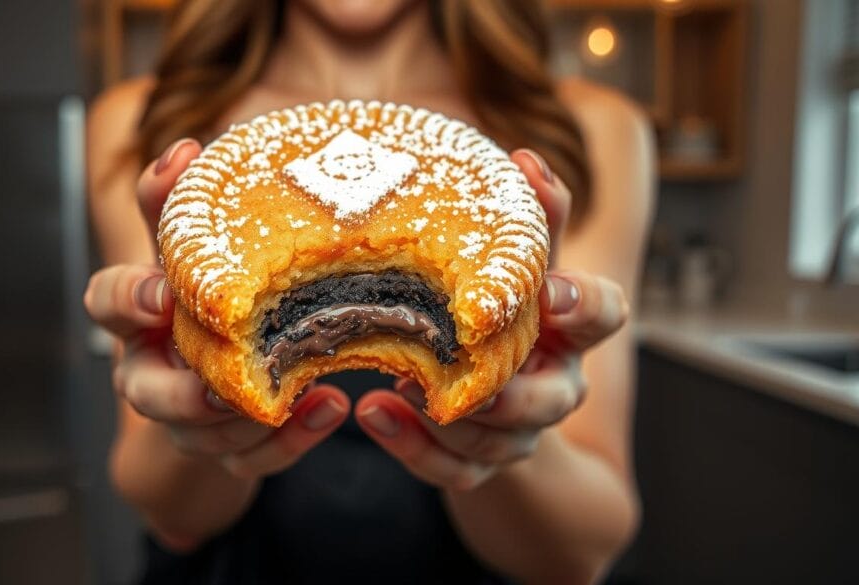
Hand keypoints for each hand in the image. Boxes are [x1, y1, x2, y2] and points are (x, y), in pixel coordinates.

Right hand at [84, 138, 349, 479]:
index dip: (128, 299)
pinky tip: (332, 408)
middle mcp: (150, 370)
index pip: (106, 302)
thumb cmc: (205, 294)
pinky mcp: (226, 449)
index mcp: (138, 313)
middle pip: (142, 395)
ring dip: (252, 423)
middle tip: (219, 389)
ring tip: (313, 394)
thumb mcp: (193, 250)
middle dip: (180, 396)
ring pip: (202, 436)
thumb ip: (181, 206)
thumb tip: (184, 150)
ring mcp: (185, 418)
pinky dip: (292, 442)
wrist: (224, 363)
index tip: (163, 293)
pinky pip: (250, 460)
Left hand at [355, 149, 628, 490]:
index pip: (604, 314)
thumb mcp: (511, 266)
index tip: (548, 292)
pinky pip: (454, 471)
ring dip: (447, 422)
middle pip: (554, 400)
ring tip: (397, 386)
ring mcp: (518, 432)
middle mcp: (555, 383)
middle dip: (512, 394)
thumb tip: (525, 158)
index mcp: (569, 328)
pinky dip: (411, 447)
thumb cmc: (500, 311)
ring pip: (498, 442)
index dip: (583, 304)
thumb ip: (525, 220)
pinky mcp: (479, 463)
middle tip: (471, 383)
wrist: (488, 393)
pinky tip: (373, 412)